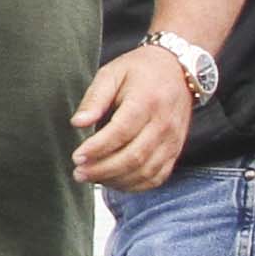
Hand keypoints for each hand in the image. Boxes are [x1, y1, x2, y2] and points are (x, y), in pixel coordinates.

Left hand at [70, 48, 194, 190]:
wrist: (178, 70)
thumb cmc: (140, 71)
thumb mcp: (112, 73)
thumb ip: (94, 98)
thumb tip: (77, 123)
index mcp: (147, 101)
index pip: (121, 132)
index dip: (97, 149)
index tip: (76, 156)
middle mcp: (163, 124)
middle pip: (133, 157)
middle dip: (102, 170)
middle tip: (79, 172)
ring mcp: (172, 140)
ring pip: (145, 171)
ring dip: (116, 180)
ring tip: (91, 177)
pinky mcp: (175, 151)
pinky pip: (157, 177)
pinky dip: (135, 185)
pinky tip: (114, 181)